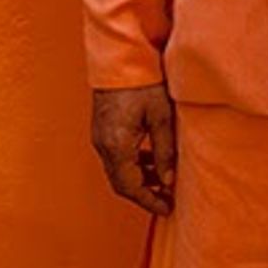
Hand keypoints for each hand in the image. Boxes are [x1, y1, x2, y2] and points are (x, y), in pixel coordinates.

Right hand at [88, 84, 177, 216]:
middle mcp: (103, 145)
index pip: (130, 187)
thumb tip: (168, 181)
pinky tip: (150, 159)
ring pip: (118, 172)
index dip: (149, 201)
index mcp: (116, 145)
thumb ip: (165, 152)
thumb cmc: (142, 82)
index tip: (167, 209)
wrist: (119, 58)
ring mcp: (99, 138)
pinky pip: (115, 158)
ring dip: (139, 179)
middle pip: (121, 184)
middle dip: (144, 194)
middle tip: (167, 198)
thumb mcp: (161, 117)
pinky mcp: (102, 130)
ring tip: (164, 179)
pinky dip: (132, 165)